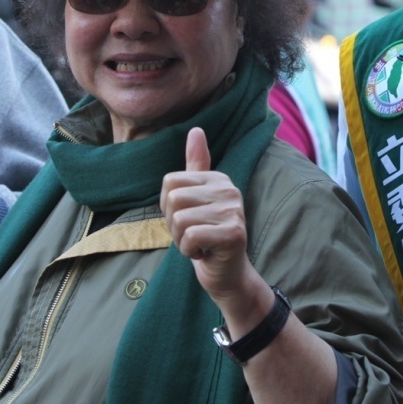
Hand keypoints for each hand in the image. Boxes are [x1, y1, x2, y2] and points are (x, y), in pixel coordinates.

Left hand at [161, 127, 257, 300]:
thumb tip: (196, 129)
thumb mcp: (197, 199)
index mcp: (218, 178)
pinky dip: (189, 251)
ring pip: (180, 219)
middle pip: (173, 199)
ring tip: (199, 244)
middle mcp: (229, 189)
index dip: (168, 207)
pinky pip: (190, 236)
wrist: (226, 274)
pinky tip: (204, 253)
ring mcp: (234, 211)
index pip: (169, 182)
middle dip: (174, 225)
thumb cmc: (205, 237)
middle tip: (192, 235)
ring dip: (181, 240)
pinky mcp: (233, 233)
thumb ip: (196, 165)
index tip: (187, 220)